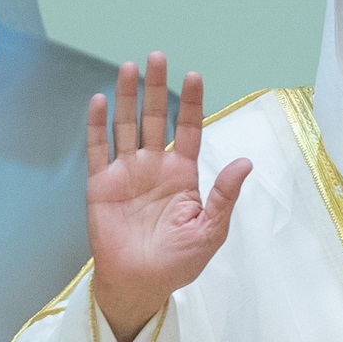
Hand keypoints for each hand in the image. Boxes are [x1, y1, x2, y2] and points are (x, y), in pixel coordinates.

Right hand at [88, 53, 251, 341]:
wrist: (140, 284)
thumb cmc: (177, 262)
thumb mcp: (210, 231)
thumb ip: (224, 196)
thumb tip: (245, 162)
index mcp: (182, 175)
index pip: (187, 130)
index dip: (190, 103)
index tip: (194, 75)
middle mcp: (154, 166)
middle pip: (155, 118)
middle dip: (156, 88)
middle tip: (157, 57)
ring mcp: (126, 173)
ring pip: (126, 126)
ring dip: (126, 98)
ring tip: (128, 69)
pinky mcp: (101, 184)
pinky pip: (98, 149)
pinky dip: (97, 125)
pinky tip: (99, 101)